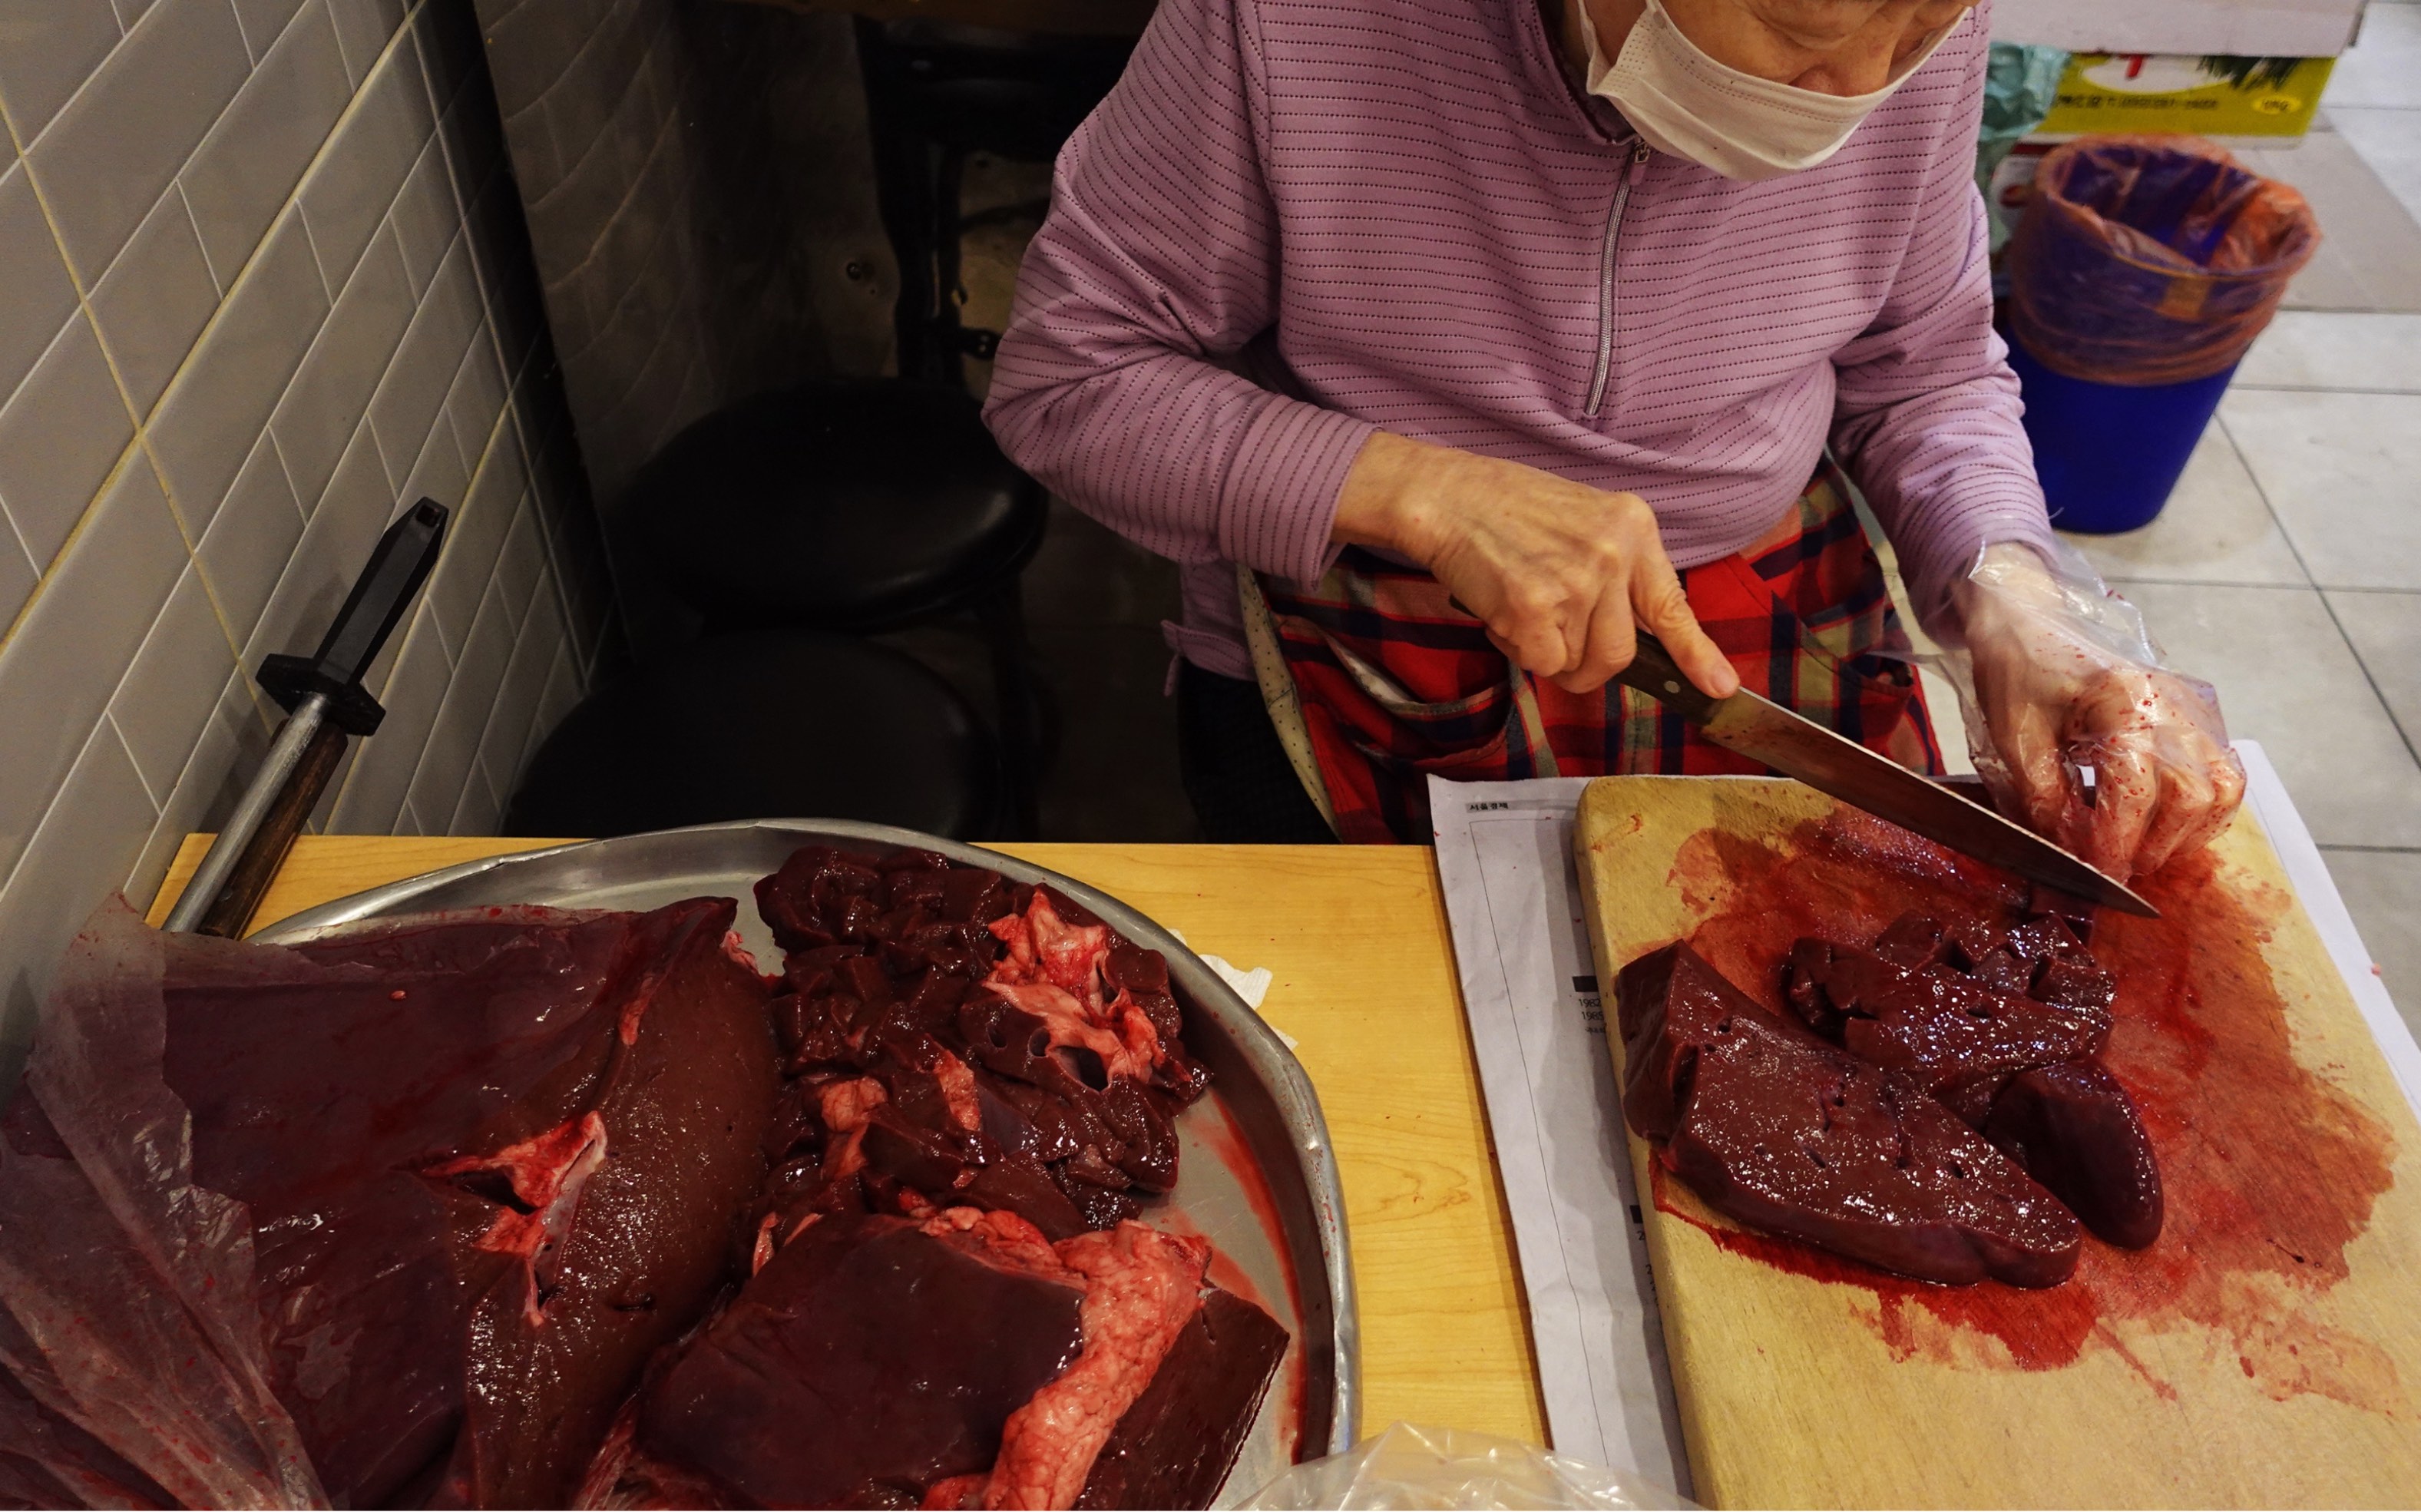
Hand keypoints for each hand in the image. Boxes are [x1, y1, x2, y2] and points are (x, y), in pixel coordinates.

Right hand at [1331, 432, 1738, 697]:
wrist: (1446, 494)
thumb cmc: (1505, 509)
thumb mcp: (1583, 522)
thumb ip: (1614, 572)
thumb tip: (1629, 640)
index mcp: (1633, 526)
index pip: (1672, 604)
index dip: (1698, 653)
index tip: (1721, 686)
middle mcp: (1613, 553)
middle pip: (1619, 654)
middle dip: (1586, 665)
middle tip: (1552, 640)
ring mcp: (1576, 580)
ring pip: (1575, 663)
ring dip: (1544, 651)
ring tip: (1519, 604)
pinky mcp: (1534, 604)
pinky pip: (1539, 662)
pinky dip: (1516, 648)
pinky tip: (1500, 608)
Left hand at [1953, 545, 2244, 880]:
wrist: (2030, 621)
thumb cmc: (2017, 673)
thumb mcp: (2015, 738)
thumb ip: (2044, 799)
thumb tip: (2067, 853)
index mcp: (2124, 701)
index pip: (2136, 790)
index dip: (2115, 842)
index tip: (2096, 874)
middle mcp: (2171, 703)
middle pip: (2191, 795)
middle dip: (2153, 844)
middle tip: (2116, 868)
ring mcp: (2191, 706)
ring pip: (2220, 788)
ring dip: (2185, 833)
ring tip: (2141, 850)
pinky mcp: (2197, 712)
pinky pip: (2225, 771)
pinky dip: (2204, 809)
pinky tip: (2167, 825)